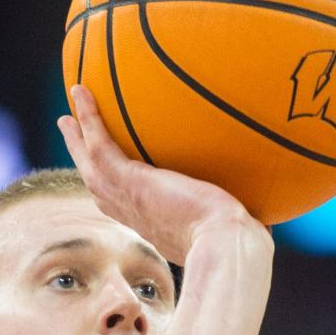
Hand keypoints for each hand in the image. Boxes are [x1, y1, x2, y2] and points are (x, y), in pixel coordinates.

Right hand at [57, 85, 268, 265]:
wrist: (226, 243)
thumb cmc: (240, 242)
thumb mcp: (236, 226)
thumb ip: (241, 216)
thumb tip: (268, 213)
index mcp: (156, 226)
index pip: (128, 206)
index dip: (115, 189)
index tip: (113, 175)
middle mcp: (135, 215)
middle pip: (98, 185)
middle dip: (84, 161)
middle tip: (73, 136)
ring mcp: (127, 198)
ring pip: (90, 165)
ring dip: (77, 139)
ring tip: (67, 116)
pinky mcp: (128, 181)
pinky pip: (99, 143)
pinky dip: (88, 117)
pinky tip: (81, 90)